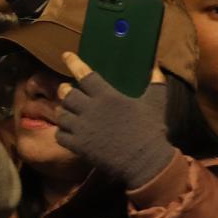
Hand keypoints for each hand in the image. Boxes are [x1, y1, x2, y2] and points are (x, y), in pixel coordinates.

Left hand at [54, 52, 173, 189]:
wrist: (145, 162)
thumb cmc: (150, 130)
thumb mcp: (155, 103)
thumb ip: (155, 82)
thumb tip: (157, 66)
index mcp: (107, 96)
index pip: (85, 74)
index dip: (74, 63)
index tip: (66, 55)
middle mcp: (91, 109)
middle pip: (67, 94)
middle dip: (65, 91)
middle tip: (67, 91)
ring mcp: (83, 128)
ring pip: (61, 114)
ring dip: (63, 111)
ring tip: (67, 111)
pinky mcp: (79, 146)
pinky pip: (60, 135)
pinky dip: (61, 132)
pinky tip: (67, 131)